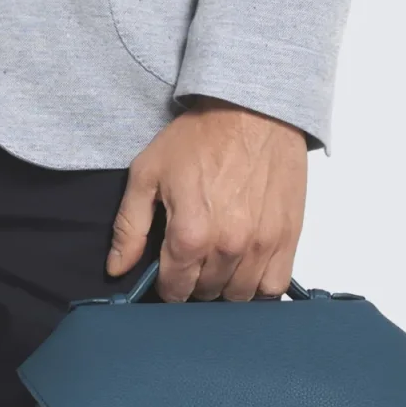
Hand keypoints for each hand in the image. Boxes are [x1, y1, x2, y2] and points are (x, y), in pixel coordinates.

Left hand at [108, 101, 309, 302]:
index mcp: (190, 235)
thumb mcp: (148, 173)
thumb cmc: (201, 136)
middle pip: (206, 294)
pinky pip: (275, 287)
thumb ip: (129, 227)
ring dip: (226, 286)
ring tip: (220, 263)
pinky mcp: (288, 238)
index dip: (167, 284)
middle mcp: (228, 247)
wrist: (254, 110)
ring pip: (240, 296)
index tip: (169, 271)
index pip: (174, 290)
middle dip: (196, 282)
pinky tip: (249, 269)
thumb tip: (117, 268)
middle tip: (194, 260)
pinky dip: (260, 286)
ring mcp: (262, 246)